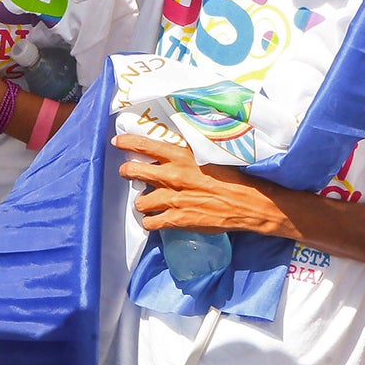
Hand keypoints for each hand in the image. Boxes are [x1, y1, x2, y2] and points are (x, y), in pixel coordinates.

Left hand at [114, 133, 290, 236]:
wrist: (246, 203)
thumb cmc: (231, 177)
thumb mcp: (208, 157)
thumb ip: (186, 155)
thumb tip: (171, 152)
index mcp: (181, 156)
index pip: (145, 145)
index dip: (127, 142)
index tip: (117, 142)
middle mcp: (172, 176)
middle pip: (134, 171)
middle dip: (127, 171)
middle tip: (128, 172)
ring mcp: (173, 200)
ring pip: (140, 202)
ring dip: (143, 202)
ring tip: (149, 202)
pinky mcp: (177, 220)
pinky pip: (151, 223)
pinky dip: (151, 222)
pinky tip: (156, 220)